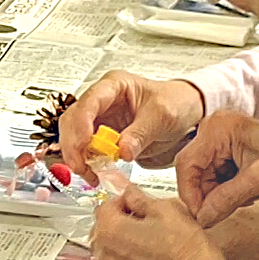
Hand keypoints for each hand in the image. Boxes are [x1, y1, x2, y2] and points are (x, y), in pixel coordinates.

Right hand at [57, 71, 204, 168]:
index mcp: (113, 86)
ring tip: (89, 173)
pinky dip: (86, 162)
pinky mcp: (102, 137)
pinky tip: (94, 173)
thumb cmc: (175, 102)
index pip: (88, 102)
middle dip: (73, 145)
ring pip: (73, 136)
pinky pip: (85, 150)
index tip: (83, 145)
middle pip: (72, 120)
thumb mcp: (162, 115)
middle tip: (82, 166)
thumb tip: (121, 150)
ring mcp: (99, 119)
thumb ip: (141, 133)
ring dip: (77, 156)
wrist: (186, 113)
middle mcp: (101, 101)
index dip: (80, 124)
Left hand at [90, 185, 233, 259]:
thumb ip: (139, 198)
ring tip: (149, 241)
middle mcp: (105, 255)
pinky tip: (151, 258)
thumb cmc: (185, 245)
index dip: (123, 202)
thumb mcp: (165, 208)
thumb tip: (130, 193)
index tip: (136, 204)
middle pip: (104, 230)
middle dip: (120, 222)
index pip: (105, 207)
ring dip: (124, 243)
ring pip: (111, 251)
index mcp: (110, 231)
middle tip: (145, 222)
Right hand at [170, 110, 258, 225]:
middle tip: (226, 209)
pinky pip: (215, 181)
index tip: (200, 215)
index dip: (190, 193)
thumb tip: (203, 216)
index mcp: (219, 127)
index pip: (187, 163)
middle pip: (194, 172)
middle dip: (208, 195)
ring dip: (220, 195)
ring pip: (203, 180)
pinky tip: (247, 192)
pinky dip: (227, 192)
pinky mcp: (227, 156)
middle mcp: (216, 131)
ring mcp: (221, 143)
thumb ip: (227, 198)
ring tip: (246, 195)